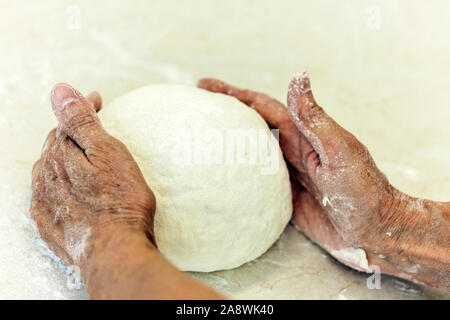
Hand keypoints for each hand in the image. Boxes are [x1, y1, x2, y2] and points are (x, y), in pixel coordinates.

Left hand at [30, 84, 155, 269]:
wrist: (115, 251)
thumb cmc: (119, 202)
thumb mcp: (107, 153)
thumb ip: (81, 122)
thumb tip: (60, 91)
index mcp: (60, 156)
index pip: (66, 123)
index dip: (83, 108)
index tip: (99, 100)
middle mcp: (47, 178)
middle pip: (55, 146)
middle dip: (71, 131)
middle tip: (92, 124)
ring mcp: (46, 203)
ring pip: (48, 171)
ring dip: (61, 158)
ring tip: (78, 155)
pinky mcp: (50, 226)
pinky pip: (46, 198)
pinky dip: (56, 187)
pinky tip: (65, 190)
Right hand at [198, 74, 399, 269]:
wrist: (374, 231)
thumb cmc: (363, 190)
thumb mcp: (339, 149)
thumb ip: (315, 118)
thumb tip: (298, 76)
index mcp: (302, 136)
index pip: (261, 108)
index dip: (234, 95)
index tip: (205, 86)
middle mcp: (291, 152)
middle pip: (250, 128)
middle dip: (223, 115)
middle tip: (194, 108)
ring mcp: (287, 176)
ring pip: (249, 155)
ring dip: (226, 145)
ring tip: (200, 139)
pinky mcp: (284, 200)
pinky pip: (255, 185)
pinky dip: (236, 178)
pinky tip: (219, 179)